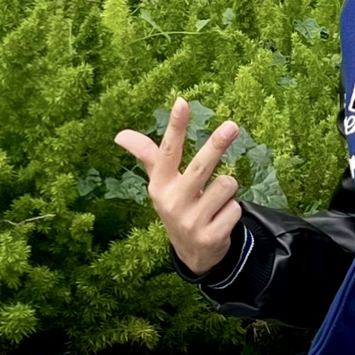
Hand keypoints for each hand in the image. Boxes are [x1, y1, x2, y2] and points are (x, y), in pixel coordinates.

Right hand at [114, 97, 244, 274]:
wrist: (192, 253)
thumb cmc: (178, 206)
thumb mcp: (161, 183)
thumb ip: (148, 156)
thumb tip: (120, 135)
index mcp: (160, 185)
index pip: (167, 151)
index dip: (175, 127)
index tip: (182, 102)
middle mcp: (173, 203)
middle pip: (200, 167)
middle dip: (216, 145)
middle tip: (232, 125)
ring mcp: (191, 222)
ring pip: (226, 185)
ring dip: (227, 190)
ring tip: (215, 201)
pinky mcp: (210, 236)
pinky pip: (235, 208)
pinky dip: (232, 210)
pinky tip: (220, 219)